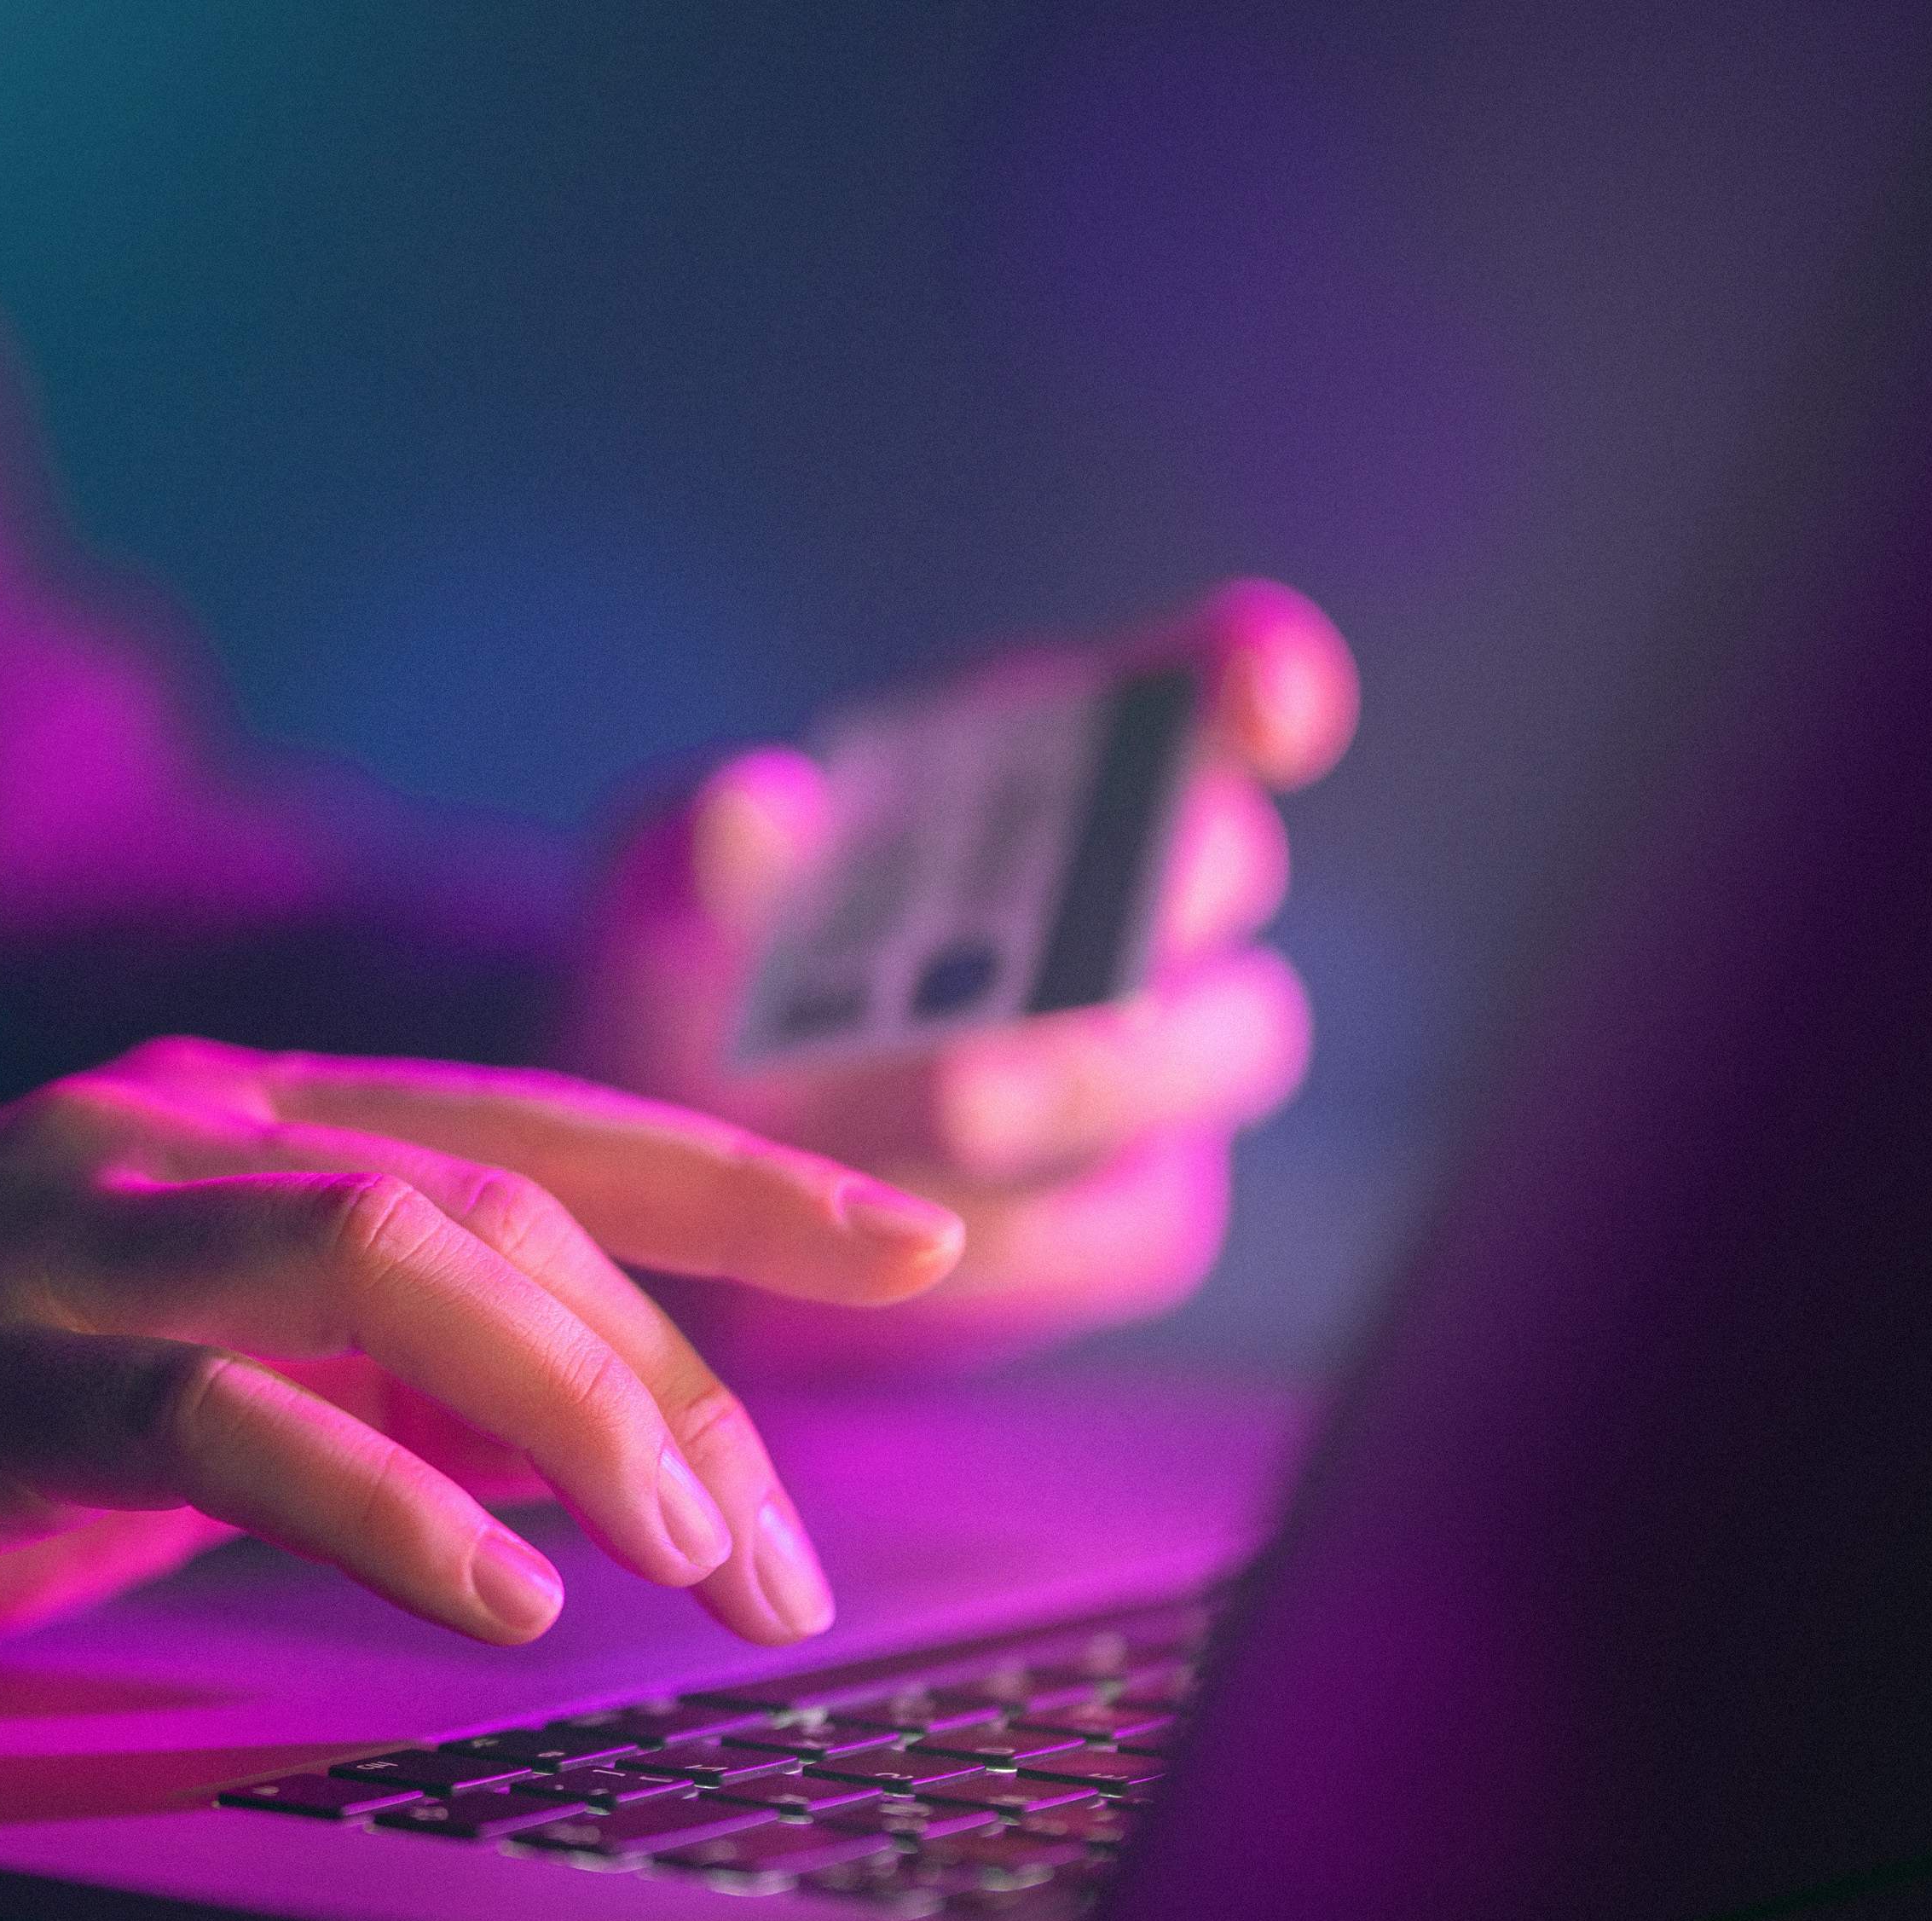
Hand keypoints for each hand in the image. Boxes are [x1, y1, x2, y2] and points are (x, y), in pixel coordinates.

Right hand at [0, 1039, 964, 1691]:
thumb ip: (359, 1372)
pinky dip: (384, 1503)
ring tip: (694, 1566)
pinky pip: (223, 1417)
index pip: (535, 1121)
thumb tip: (574, 1432)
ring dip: (580, 1412)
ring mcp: (62, 1233)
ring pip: (393, 1252)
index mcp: (221, 1113)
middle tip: (788, 1563)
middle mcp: (160, 1128)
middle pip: (503, 1203)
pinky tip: (497, 1596)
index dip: (741, 1175)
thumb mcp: (170, 1387)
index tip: (922, 1235)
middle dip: (688, 1380)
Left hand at [567, 580, 1356, 1371]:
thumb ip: (712, 845)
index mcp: (1053, 759)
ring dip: (1101, 1071)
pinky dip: (1043, 1228)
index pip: (1210, 680)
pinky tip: (926, 1234)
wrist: (672, 1165)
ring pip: (1225, 1044)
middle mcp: (1138, 894)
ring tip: (959, 1101)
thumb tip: (749, 807)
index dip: (1255, 675)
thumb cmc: (702, 970)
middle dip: (1164, 886)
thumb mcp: (668, 890)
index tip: (1263, 703)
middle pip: (1229, 862)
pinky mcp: (1133, 1212)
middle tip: (1068, 919)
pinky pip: (1141, 1221)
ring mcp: (1161, 1060)